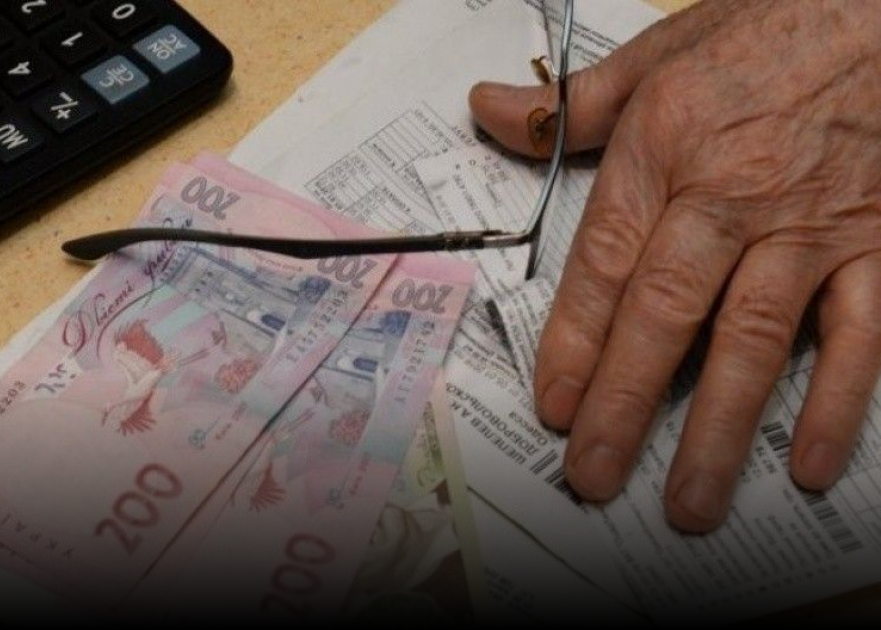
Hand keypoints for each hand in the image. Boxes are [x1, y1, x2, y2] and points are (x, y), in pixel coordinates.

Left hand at [468, 0, 880, 532]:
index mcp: (665, 157)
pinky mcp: (879, 246)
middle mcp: (730, 202)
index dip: (572, 343)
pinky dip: (837, 403)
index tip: (551, 406)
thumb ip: (569, 104)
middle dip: (622, 406)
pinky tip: (805, 465)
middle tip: (591, 476)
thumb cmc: (771, 31)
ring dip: (716, 430)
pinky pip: (859, 336)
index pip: (603, 267)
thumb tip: (484, 110)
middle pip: (665, 319)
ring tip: (686, 503)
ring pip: (753, 343)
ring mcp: (808, 232)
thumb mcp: (657, 55)